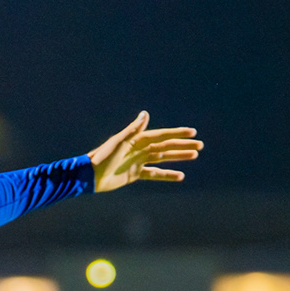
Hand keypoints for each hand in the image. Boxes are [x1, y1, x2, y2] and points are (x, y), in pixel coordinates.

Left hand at [87, 112, 202, 191]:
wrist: (90, 176)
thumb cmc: (102, 157)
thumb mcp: (118, 142)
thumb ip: (133, 130)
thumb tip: (145, 114)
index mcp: (137, 139)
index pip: (161, 135)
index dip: (177, 133)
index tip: (192, 132)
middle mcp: (139, 149)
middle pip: (165, 146)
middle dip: (182, 145)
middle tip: (200, 145)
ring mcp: (138, 162)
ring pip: (163, 158)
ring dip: (178, 157)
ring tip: (194, 155)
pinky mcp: (135, 174)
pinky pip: (155, 174)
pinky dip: (167, 175)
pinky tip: (180, 176)